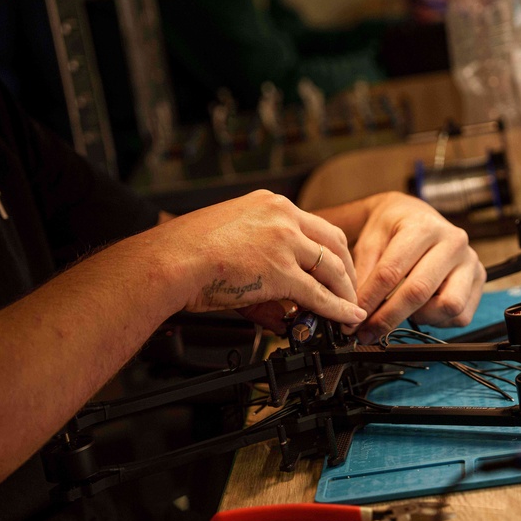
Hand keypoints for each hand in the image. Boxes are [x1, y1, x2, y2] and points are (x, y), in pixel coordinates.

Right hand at [156, 190, 366, 330]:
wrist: (169, 260)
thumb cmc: (186, 251)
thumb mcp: (232, 239)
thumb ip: (262, 260)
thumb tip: (276, 297)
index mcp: (270, 204)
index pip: (315, 225)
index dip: (331, 250)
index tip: (336, 266)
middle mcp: (282, 216)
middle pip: (334, 242)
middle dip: (347, 269)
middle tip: (350, 289)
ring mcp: (284, 242)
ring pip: (332, 267)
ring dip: (346, 290)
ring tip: (350, 307)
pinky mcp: (281, 271)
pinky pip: (318, 293)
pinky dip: (337, 308)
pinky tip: (346, 317)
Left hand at [347, 192, 485, 341]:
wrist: (417, 214)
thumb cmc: (394, 227)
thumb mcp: (371, 240)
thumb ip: (363, 273)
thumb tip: (355, 310)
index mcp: (424, 227)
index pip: (392, 271)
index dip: (369, 299)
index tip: (353, 316)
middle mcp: (453, 243)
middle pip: (419, 291)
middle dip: (388, 317)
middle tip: (366, 331)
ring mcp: (470, 262)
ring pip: (449, 306)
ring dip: (420, 317)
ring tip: (403, 309)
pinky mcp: (479, 280)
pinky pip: (461, 316)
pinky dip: (438, 320)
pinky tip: (423, 307)